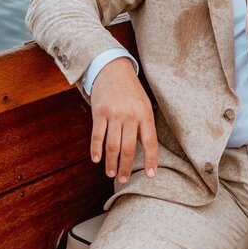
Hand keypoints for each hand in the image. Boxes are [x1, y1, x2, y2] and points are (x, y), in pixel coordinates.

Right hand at [90, 57, 157, 184]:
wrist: (113, 69)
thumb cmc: (131, 90)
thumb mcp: (144, 104)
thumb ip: (144, 125)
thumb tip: (144, 151)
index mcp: (145, 114)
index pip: (150, 142)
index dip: (151, 161)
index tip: (150, 176)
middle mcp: (130, 115)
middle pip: (129, 148)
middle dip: (126, 167)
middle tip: (123, 179)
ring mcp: (114, 114)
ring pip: (112, 146)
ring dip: (111, 163)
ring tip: (111, 173)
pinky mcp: (99, 112)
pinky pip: (97, 136)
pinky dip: (96, 150)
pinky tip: (97, 159)